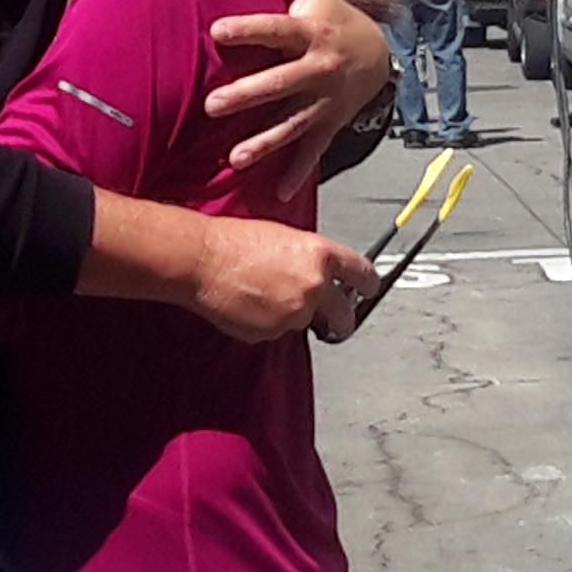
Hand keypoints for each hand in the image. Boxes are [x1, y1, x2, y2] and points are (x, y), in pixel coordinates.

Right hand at [184, 217, 371, 343]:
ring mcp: (295, 312)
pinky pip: (279, 333)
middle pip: (345, 315)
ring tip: (264, 296)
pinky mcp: (273, 333)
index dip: (369, 285)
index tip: (369, 290)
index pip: (363, 275)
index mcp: (321, 255)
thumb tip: (318, 273)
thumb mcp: (283, 237)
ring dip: (293, 316)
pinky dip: (269, 325)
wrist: (202, 260)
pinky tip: (250, 305)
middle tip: (332, 321)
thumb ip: (309, 258)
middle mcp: (315, 285)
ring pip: (306, 323)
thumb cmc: (233, 241)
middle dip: (340, 320)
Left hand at [205, 0, 392, 196]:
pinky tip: (279, 193)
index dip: (248, 29)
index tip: (217, 32)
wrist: (382, 54)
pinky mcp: (329, 125)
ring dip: (265, 143)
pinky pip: (313, 152)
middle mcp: (317, 69)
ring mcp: (324, 101)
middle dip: (248, 95)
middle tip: (213, 105)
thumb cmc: (336, 17)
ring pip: (292, 124)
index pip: (275, 30)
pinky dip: (298, 174)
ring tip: (236, 158)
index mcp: (310, 32)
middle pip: (279, 83)